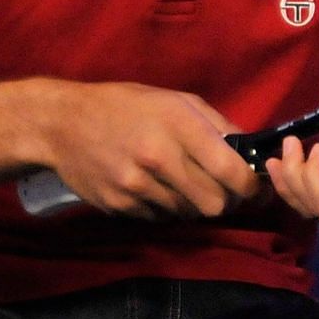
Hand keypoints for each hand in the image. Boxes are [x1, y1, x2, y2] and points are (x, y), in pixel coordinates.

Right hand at [33, 79, 259, 218]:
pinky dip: (166, 208)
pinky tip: (155, 187)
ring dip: (194, 203)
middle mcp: (158, 158)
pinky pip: (160, 218)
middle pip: (214, 204)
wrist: (64, 124)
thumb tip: (249, 152)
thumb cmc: (127, 106)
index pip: (229, 171)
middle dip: (226, 200)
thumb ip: (217, 125)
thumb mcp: (176, 100)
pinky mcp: (119, 205)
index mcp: (179, 126)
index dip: (250, 186)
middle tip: (223, 189)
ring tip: (181, 181)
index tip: (255, 188)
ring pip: (188, 214)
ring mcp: (136, 185)